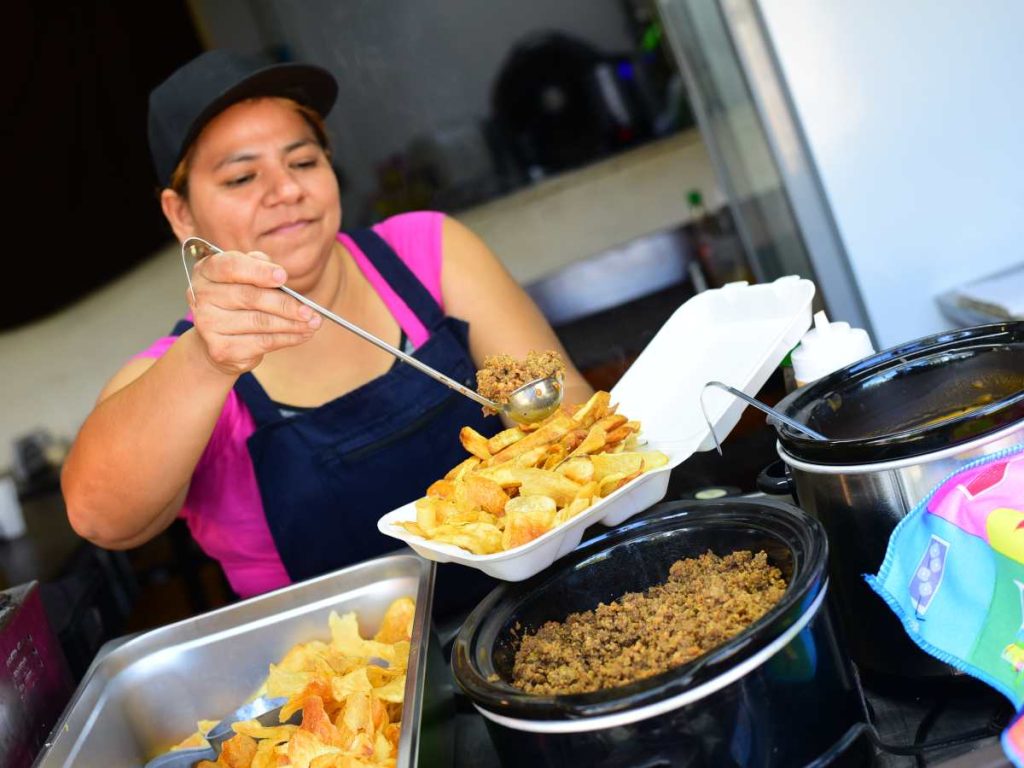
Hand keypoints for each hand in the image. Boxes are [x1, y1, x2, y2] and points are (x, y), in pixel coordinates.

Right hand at [187, 250, 321, 375]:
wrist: (219, 340)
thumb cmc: (238, 302)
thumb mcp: (247, 277)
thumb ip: (260, 268)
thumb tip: (281, 276)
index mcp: (207, 271)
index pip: (231, 266)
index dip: (259, 271)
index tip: (283, 277)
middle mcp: (201, 296)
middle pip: (250, 297)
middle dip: (285, 304)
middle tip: (310, 310)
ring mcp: (208, 324)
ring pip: (260, 322)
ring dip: (292, 324)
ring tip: (314, 323)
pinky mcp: (220, 349)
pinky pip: (262, 342)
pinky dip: (288, 338)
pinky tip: (303, 335)